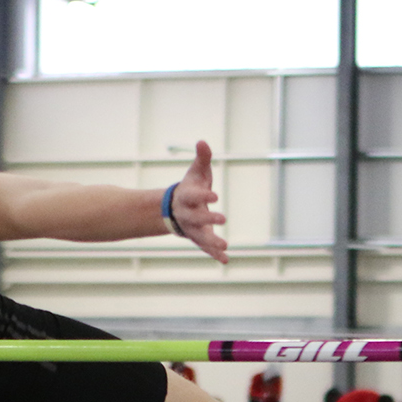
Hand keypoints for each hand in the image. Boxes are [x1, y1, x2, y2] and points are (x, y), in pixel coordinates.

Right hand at [171, 141, 227, 261]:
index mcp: (186, 197)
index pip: (193, 196)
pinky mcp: (198, 238)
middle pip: (197, 218)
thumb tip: (202, 141)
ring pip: (201, 236)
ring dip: (212, 242)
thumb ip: (202, 158)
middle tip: (223, 218)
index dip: (203, 195)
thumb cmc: (190, 187)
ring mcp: (192, 228)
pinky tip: (225, 260)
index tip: (216, 195)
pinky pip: (206, 248)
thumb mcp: (196, 172)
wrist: (175, 209)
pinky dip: (214, 254)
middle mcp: (188, 214)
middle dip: (209, 218)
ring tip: (225, 246)